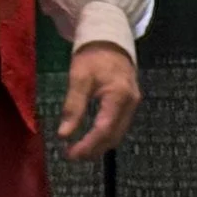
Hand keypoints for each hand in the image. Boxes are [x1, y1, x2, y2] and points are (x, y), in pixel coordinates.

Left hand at [58, 43, 141, 159]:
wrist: (110, 41)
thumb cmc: (93, 57)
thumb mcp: (79, 78)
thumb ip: (73, 106)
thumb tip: (64, 135)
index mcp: (119, 96)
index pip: (104, 129)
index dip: (88, 146)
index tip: (71, 155)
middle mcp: (131, 104)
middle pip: (113, 136)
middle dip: (93, 150)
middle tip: (71, 156)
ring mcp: (132, 105)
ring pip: (117, 134)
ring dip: (99, 145)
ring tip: (78, 150)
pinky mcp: (129, 105)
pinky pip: (118, 127)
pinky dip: (104, 136)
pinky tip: (90, 138)